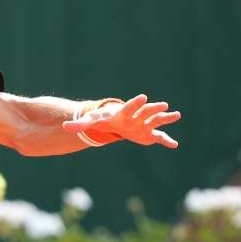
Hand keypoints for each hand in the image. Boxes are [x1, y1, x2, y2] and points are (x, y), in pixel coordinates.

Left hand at [62, 94, 180, 148]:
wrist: (115, 121)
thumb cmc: (104, 120)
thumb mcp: (91, 122)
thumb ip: (79, 125)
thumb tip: (64, 127)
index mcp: (122, 113)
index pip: (129, 107)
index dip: (135, 103)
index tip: (143, 96)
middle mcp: (136, 116)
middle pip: (145, 111)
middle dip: (153, 108)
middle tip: (162, 104)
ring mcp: (143, 124)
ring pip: (155, 120)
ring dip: (165, 118)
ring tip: (176, 115)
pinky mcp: (147, 133)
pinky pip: (158, 136)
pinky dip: (165, 140)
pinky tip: (174, 145)